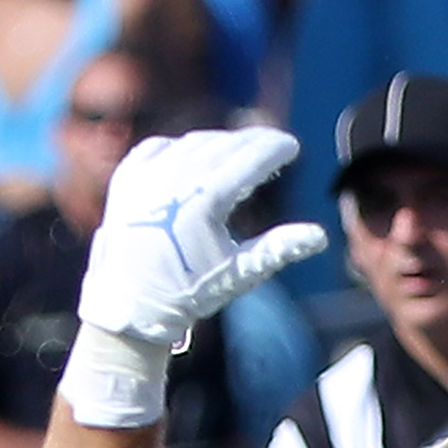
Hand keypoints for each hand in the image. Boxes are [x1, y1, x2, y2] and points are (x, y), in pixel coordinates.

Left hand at [76, 129, 327, 353]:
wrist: (129, 306)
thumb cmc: (188, 293)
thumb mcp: (238, 273)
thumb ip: (280, 248)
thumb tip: (321, 236)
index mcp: (203, 201)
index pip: (250, 158)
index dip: (275, 149)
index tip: (292, 147)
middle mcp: (173, 180)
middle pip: (225, 144)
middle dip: (253, 141)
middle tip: (272, 143)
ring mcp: (146, 176)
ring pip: (193, 143)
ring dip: (220, 143)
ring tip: (240, 150)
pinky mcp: (126, 179)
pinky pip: (159, 148)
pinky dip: (181, 148)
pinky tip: (195, 156)